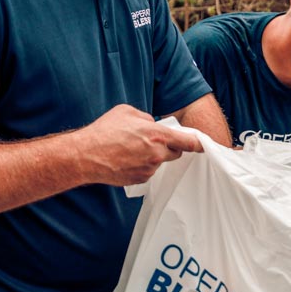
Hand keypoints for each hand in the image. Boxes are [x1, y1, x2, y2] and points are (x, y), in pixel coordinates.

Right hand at [75, 104, 201, 186]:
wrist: (86, 155)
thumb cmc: (104, 131)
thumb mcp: (127, 111)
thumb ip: (146, 118)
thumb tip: (153, 125)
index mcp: (157, 134)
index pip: (187, 141)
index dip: (198, 143)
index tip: (204, 144)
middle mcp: (157, 153)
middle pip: (175, 153)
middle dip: (169, 147)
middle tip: (151, 141)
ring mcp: (149, 169)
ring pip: (159, 162)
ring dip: (152, 156)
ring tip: (130, 150)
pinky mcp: (140, 179)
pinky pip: (147, 171)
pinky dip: (141, 166)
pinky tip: (125, 160)